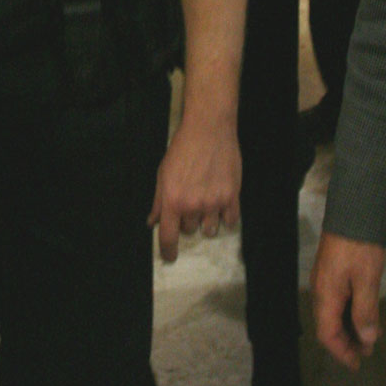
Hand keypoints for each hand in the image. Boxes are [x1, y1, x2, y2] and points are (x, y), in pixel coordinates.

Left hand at [147, 110, 240, 262]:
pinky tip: (222, 205)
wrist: (208, 129)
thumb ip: (158, 201)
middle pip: (189, 230)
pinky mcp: (232, 196)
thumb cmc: (182, 149)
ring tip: (206, 203)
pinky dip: (226, 217)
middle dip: (187, 220)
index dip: (167, 251)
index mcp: (173, 201)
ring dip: (206, 221)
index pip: (168, 237)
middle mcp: (193, 206)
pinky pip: (231, 221)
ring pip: (209, 229)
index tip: (170, 257)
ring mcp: (214, 202)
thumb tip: (153, 222)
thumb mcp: (163, 173)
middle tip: (190, 202)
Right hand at [311, 232, 384, 369]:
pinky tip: (365, 313)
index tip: (357, 364)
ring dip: (350, 327)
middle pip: (328, 325)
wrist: (354, 212)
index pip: (327, 334)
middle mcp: (321, 290)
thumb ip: (365, 311)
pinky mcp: (332, 271)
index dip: (341, 352)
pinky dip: (350, 312)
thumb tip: (366, 339)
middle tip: (368, 351)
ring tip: (371, 335)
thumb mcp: (367, 280)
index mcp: (325, 295)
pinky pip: (337, 301)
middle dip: (347, 342)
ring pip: (333, 313)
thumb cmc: (359, 247)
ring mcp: (325, 280)